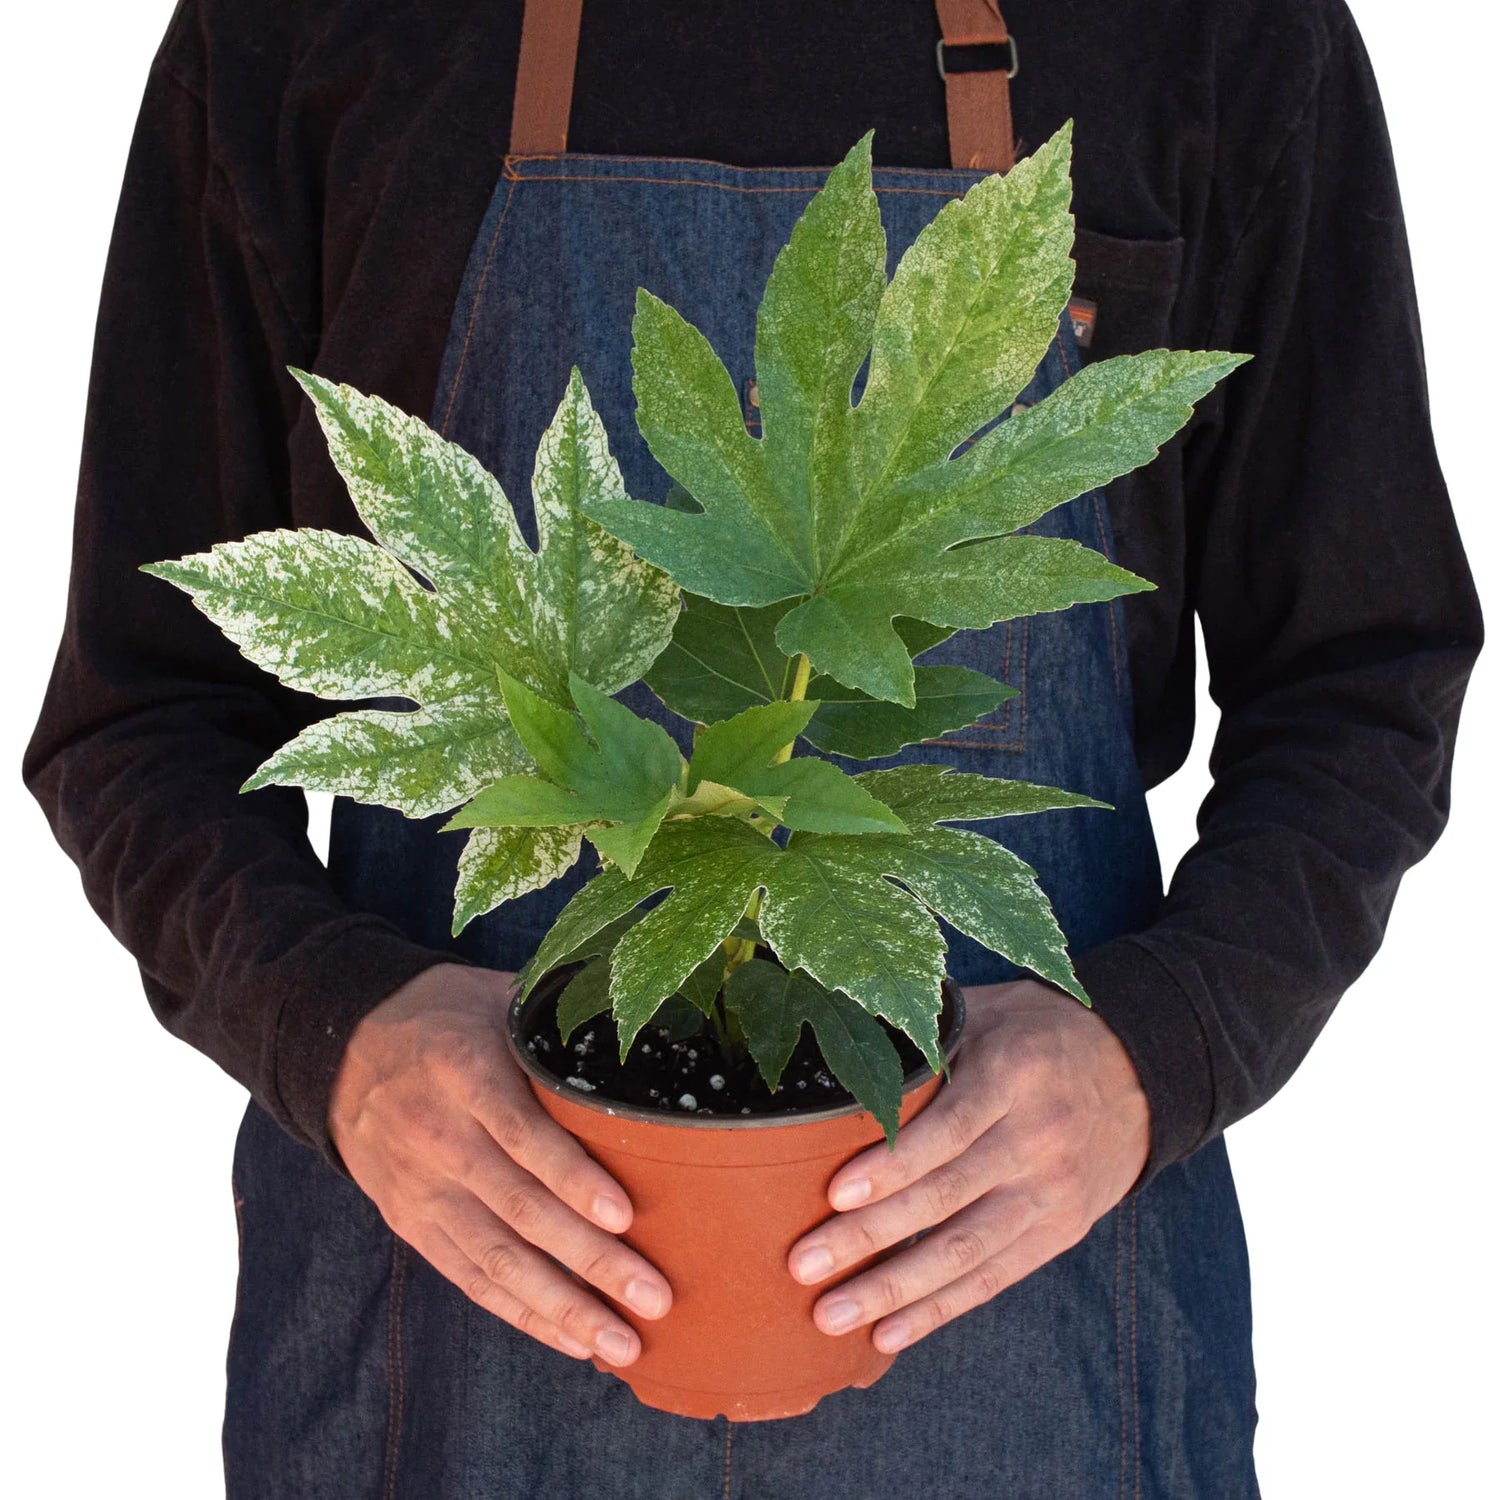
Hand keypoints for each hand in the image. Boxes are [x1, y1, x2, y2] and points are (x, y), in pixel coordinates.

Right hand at [329, 963, 670, 1364]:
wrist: (345, 1046)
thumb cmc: (450, 1015)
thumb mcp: (497, 997)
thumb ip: (557, 1020)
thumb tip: (648, 1027)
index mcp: (463, 1071)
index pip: (522, 1132)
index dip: (573, 1177)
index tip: (624, 1215)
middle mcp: (438, 1135)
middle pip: (519, 1209)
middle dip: (590, 1261)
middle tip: (654, 1298)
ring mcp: (422, 1187)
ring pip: (497, 1258)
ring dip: (564, 1306)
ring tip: (622, 1343)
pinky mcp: (412, 1223)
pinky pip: (471, 1277)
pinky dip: (522, 1312)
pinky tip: (572, 1339)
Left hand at [786, 978, 1148, 1353]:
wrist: (1138, 1069)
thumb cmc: (1035, 1032)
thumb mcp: (987, 1011)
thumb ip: (924, 1032)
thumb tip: (837, 1043)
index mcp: (1013, 1075)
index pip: (946, 1129)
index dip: (891, 1165)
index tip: (833, 1192)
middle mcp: (1037, 1138)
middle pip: (945, 1198)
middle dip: (870, 1238)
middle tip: (803, 1265)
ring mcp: (1052, 1192)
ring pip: (966, 1252)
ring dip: (894, 1290)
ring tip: (831, 1315)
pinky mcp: (1060, 1232)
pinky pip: (993, 1279)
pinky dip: (939, 1309)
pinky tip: (888, 1332)